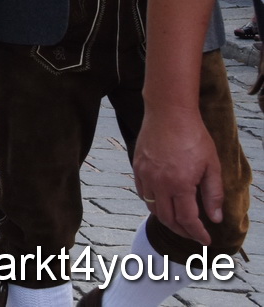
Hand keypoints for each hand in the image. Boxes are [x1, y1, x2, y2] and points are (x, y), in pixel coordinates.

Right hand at [134, 110, 223, 244]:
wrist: (169, 112)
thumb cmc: (193, 136)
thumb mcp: (212, 165)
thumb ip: (213, 194)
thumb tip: (215, 218)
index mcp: (180, 184)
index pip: (187, 219)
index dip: (197, 233)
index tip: (205, 240)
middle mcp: (159, 183)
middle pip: (167, 218)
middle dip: (182, 230)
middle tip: (193, 234)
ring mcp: (145, 175)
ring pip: (152, 207)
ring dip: (166, 218)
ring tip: (179, 220)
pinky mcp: (137, 166)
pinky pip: (142, 192)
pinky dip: (152, 202)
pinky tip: (163, 201)